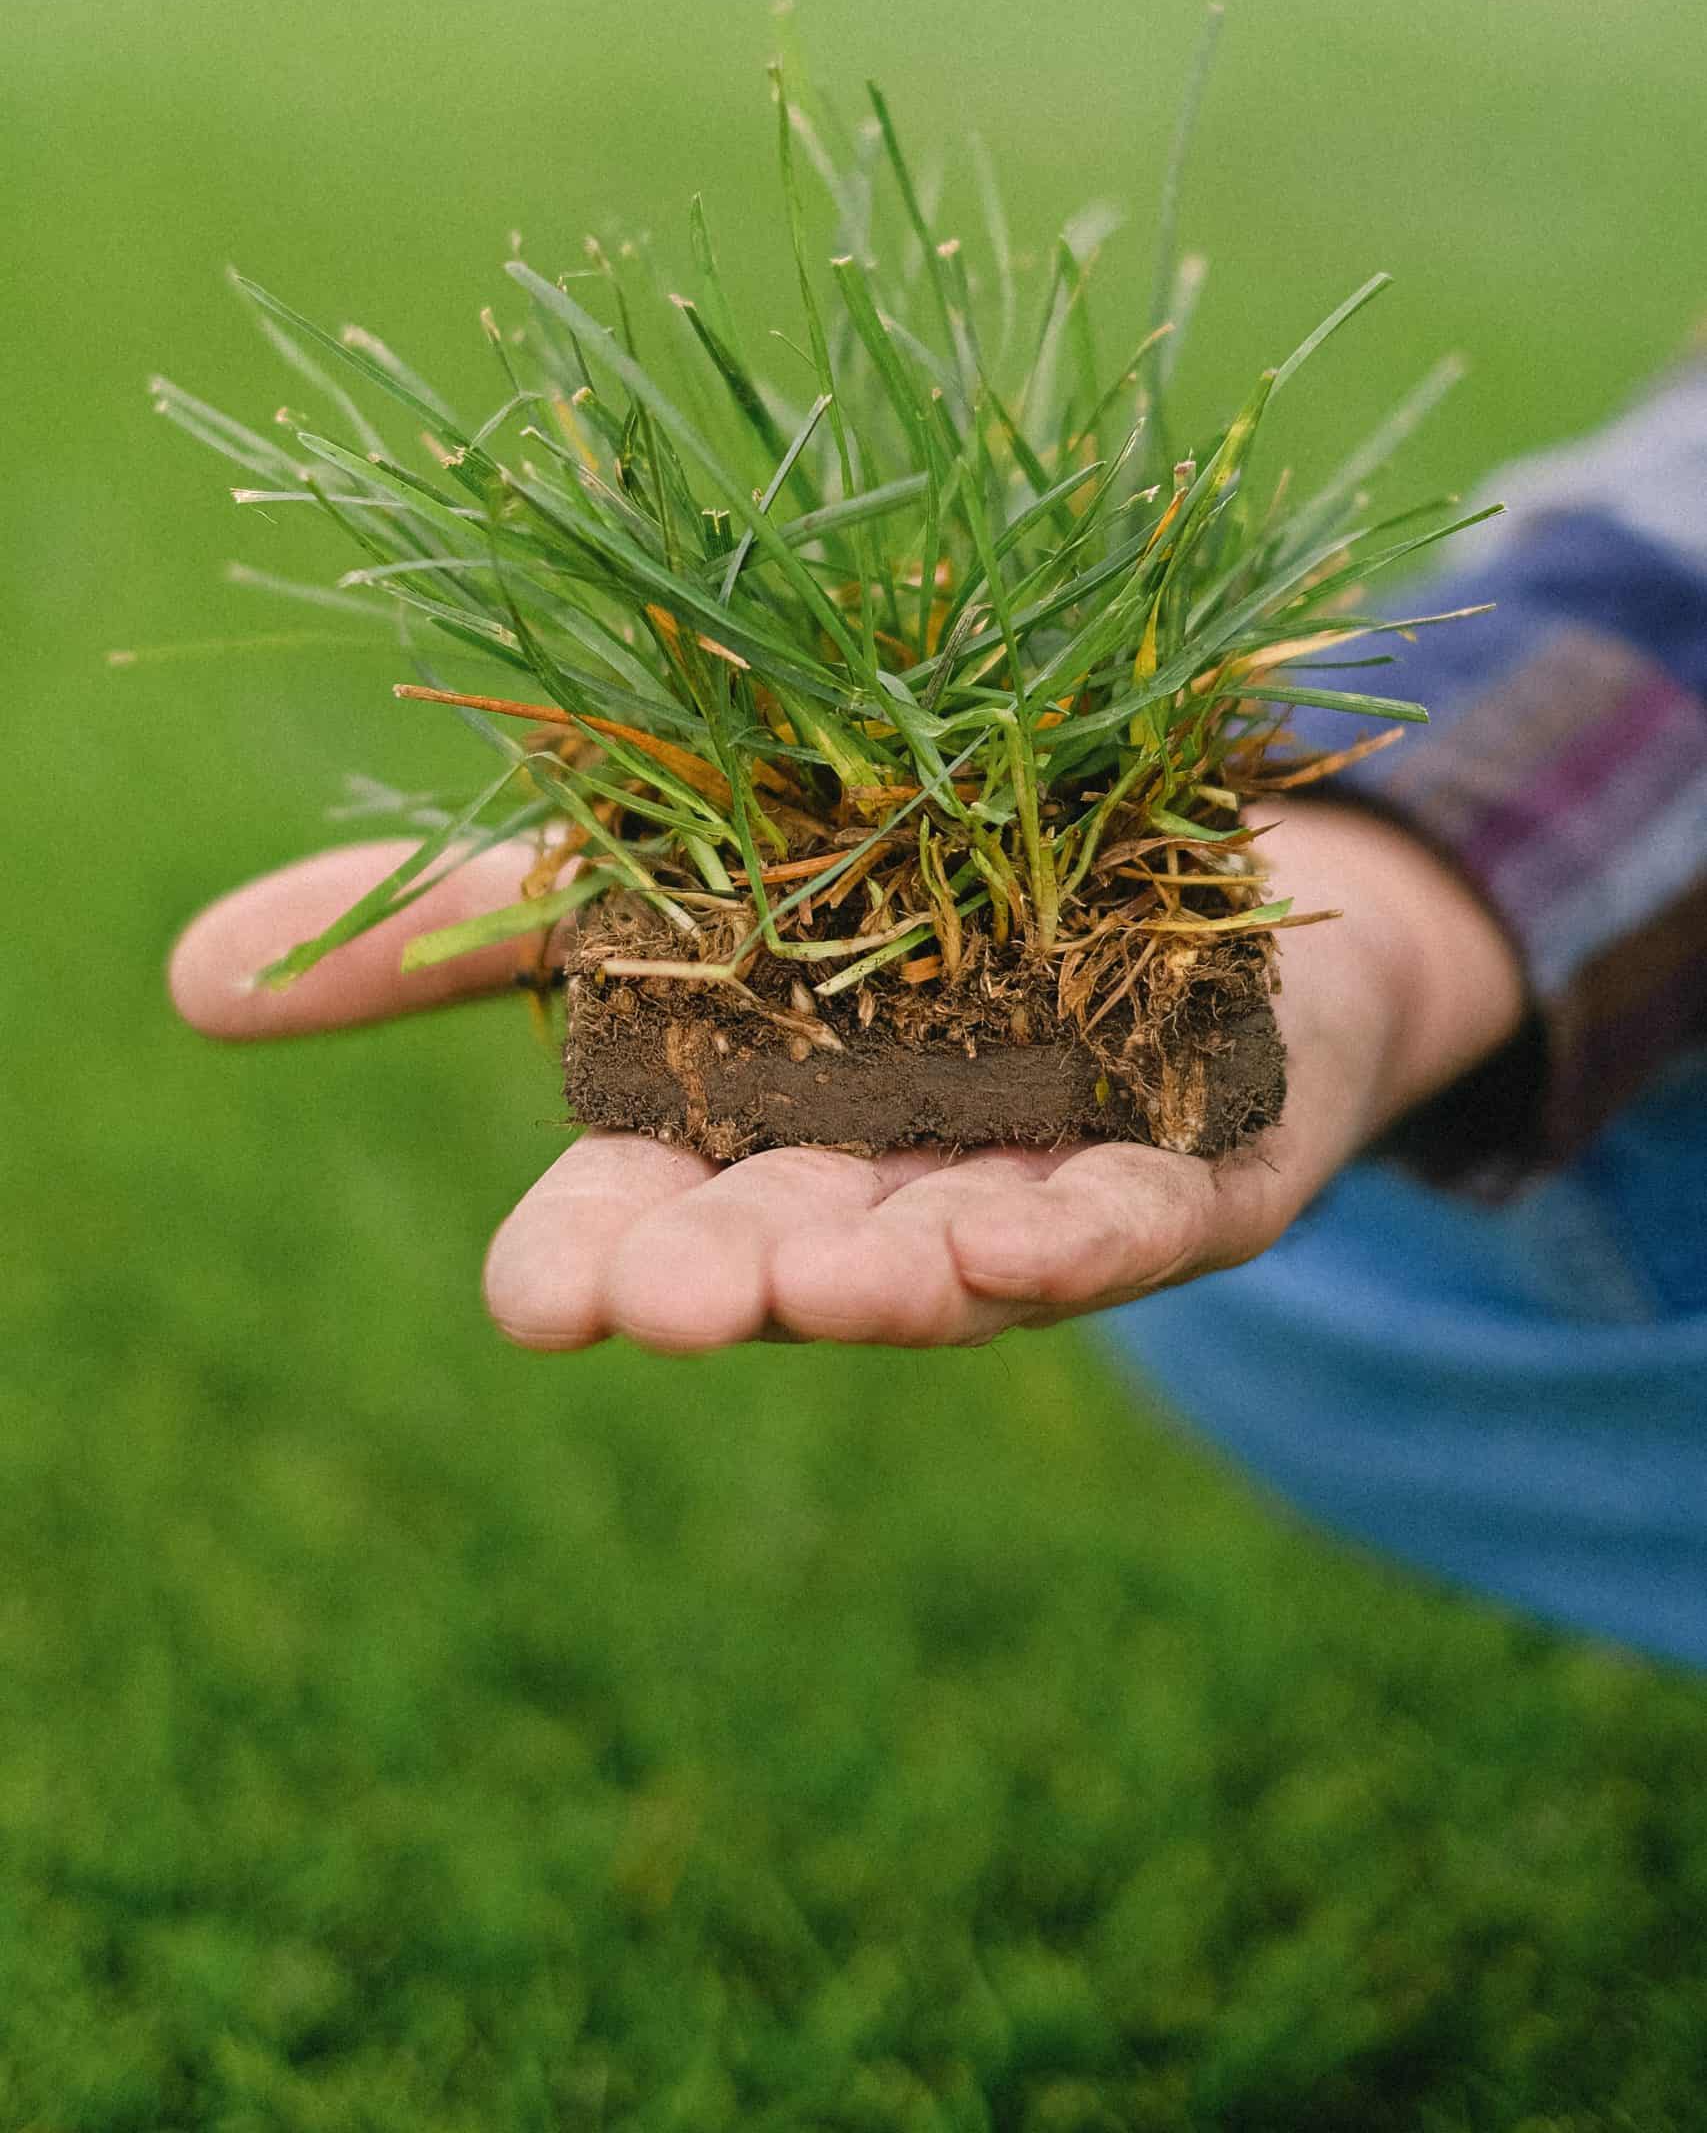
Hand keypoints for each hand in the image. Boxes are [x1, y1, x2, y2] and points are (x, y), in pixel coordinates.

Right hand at [169, 802, 1523, 1352]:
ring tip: (856, 1284)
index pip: (631, 1219)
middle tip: (675, 1298)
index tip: (534, 1297)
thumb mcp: (642, 880)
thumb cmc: (856, 891)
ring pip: (959, 1253)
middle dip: (733, 1277)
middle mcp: (871, 1186)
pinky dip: (1093, 1232)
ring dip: (904, 1276)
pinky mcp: (1186, 1168)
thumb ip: (451, 932)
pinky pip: (1145, 1218)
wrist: (1142, 840)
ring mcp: (1031, 1183)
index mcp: (735, 1137)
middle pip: (788, 1248)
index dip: (584, 1261)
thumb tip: (185, 981)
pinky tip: (1038, 1238)